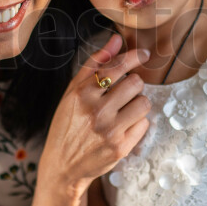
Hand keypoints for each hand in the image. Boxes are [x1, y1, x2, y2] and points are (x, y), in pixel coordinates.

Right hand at [37, 35, 151, 205]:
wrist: (62, 166)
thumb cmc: (67, 124)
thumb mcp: (73, 92)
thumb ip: (95, 64)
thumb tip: (116, 39)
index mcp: (81, 94)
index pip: (116, 67)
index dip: (134, 57)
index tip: (144, 54)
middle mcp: (95, 111)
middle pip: (136, 83)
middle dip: (133, 86)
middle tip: (123, 94)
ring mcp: (109, 131)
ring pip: (144, 103)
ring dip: (137, 104)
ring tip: (123, 111)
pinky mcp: (120, 148)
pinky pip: (144, 124)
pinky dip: (137, 123)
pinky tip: (123, 127)